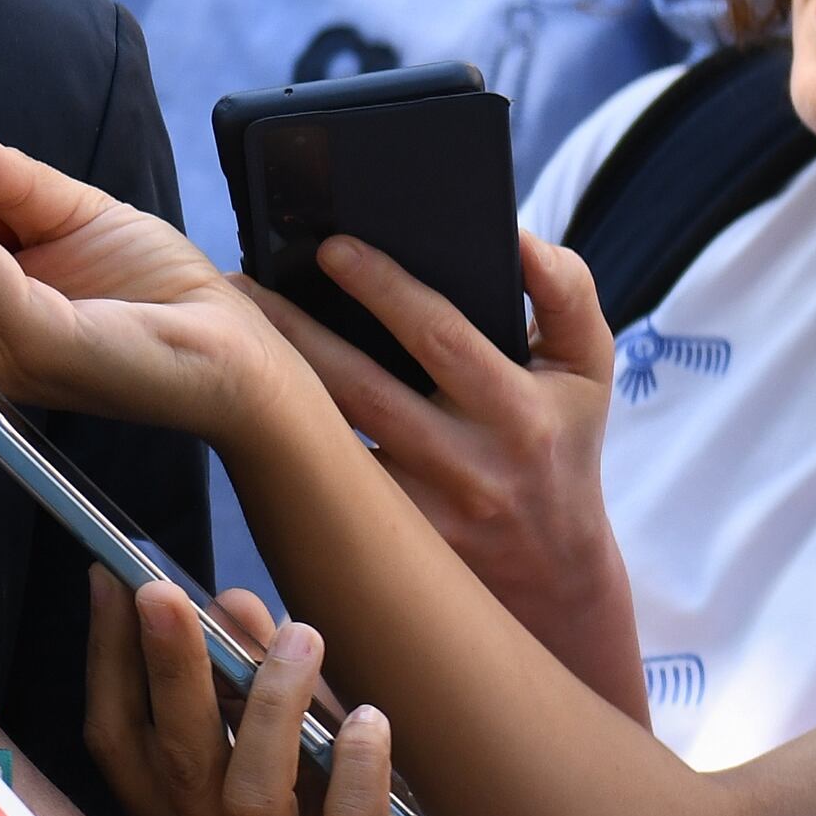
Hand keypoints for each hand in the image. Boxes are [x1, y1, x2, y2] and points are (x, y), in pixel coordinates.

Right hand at [87, 585, 583, 815]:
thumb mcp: (302, 793)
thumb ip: (267, 710)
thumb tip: (233, 609)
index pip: (125, 755)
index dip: (108, 667)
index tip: (107, 583)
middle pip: (176, 766)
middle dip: (164, 669)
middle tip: (162, 589)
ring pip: (251, 799)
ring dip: (268, 708)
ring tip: (297, 636)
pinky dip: (361, 765)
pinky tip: (373, 720)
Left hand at [247, 237, 648, 721]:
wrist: (556, 579)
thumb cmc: (562, 445)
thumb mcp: (586, 370)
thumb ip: (566, 292)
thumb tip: (516, 237)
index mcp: (518, 410)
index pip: (441, 336)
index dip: (384, 287)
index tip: (331, 248)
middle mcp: (469, 465)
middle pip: (364, 389)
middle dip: (298, 331)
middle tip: (243, 284)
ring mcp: (423, 514)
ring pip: (332, 444)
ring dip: (275, 388)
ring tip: (229, 333)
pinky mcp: (387, 548)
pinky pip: (325, 487)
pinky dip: (281, 446)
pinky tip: (243, 404)